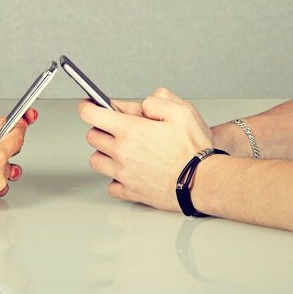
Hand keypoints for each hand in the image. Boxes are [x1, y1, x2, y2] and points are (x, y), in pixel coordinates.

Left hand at [79, 87, 213, 211]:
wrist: (204, 182)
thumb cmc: (194, 150)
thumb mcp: (180, 111)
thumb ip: (157, 101)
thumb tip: (142, 105)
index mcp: (130, 130)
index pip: (91, 114)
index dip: (88, 106)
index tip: (89, 104)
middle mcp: (121, 153)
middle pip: (92, 137)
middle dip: (100, 128)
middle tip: (117, 127)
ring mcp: (124, 174)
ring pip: (96, 161)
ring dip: (104, 153)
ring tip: (122, 150)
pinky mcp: (131, 193)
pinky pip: (111, 185)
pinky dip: (116, 178)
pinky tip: (129, 171)